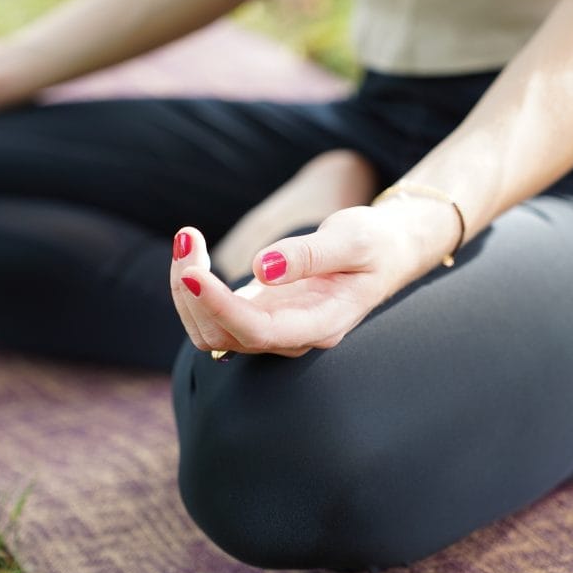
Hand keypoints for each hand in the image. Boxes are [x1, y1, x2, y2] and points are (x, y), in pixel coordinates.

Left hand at [171, 204, 450, 357]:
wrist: (385, 251)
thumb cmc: (375, 243)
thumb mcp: (354, 239)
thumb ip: (310, 255)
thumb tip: (261, 268)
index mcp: (321, 324)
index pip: (259, 331)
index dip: (220, 307)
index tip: (193, 273)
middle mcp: (293, 337)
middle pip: (223, 336)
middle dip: (194, 292)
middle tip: (188, 235)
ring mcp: (273, 329)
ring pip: (210, 331)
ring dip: (187, 290)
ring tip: (186, 238)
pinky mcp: (258, 314)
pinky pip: (212, 315)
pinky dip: (194, 287)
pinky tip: (192, 251)